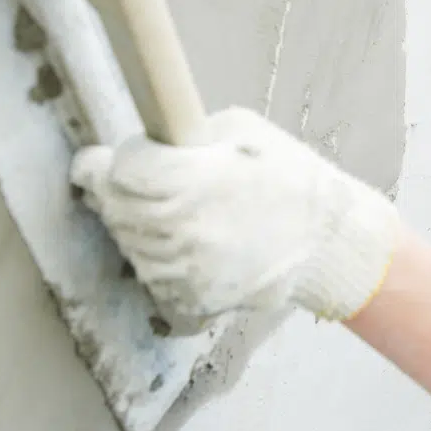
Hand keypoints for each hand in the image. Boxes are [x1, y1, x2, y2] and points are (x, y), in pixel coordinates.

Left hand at [69, 107, 399, 333]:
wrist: (327, 241)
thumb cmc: (288, 175)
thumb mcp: (241, 130)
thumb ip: (185, 135)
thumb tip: (143, 144)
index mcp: (192, 182)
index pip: (117, 172)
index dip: (106, 162)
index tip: (103, 159)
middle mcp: (180, 231)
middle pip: (114, 208)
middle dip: (115, 190)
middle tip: (136, 180)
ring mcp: (183, 272)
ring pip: (127, 243)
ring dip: (134, 224)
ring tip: (168, 209)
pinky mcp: (190, 300)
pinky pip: (150, 275)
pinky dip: (155, 257)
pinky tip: (182, 241)